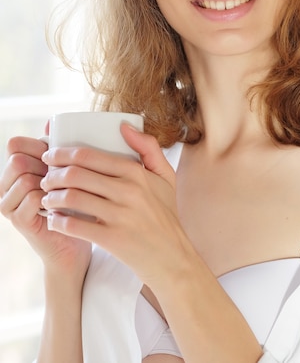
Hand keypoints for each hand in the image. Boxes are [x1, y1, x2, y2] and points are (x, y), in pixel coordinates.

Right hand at [0, 135, 90, 281]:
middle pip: (18, 159)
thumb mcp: (66, 169)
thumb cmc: (75, 200)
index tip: (57, 158)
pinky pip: (32, 197)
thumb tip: (50, 122)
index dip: (38, 147)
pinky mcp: (18, 220)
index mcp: (15, 168)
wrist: (77, 239)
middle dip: (44, 165)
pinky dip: (50, 198)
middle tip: (62, 178)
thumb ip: (57, 147)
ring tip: (63, 191)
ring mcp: (8, 204)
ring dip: (49, 181)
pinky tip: (61, 204)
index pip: (15, 144)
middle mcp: (5, 185)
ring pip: (24, 177)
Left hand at [39, 126, 185, 284]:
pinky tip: (54, 219)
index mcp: (136, 173)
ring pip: (71, 198)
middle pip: (75, 175)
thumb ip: (148, 147)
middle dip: (52, 175)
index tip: (50, 156)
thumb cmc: (165, 214)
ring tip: (46, 198)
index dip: (62, 154)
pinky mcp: (112, 239)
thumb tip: (124, 125)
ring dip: (51, 197)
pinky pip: (74, 226)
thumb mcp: (165, 176)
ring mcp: (119, 216)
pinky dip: (57, 221)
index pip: (88, 156)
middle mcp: (128, 191)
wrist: (172, 257)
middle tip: (45, 178)